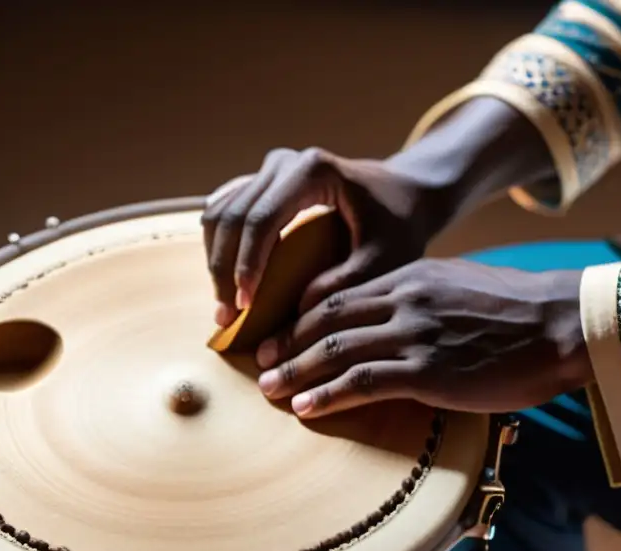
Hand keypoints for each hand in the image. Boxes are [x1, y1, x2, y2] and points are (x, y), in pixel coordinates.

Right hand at [202, 147, 455, 325]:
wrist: (405, 193)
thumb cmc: (399, 225)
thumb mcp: (384, 259)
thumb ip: (345, 282)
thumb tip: (296, 310)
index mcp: (312, 171)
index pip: (263, 219)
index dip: (247, 265)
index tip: (245, 308)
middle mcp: (283, 162)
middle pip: (233, 216)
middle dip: (224, 270)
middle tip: (226, 317)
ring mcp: (268, 170)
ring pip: (219, 213)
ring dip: (216, 261)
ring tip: (225, 307)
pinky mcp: (261, 182)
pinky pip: (223, 212)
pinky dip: (219, 249)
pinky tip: (228, 284)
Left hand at [253, 258, 591, 415]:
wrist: (565, 323)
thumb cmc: (519, 310)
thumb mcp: (461, 287)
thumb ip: (420, 298)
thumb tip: (393, 318)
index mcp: (410, 276)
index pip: (337, 293)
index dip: (300, 316)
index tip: (280, 334)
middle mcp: (405, 300)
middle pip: (326, 319)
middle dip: (287, 343)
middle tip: (260, 363)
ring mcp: (415, 334)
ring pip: (336, 349)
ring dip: (296, 371)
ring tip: (269, 390)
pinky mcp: (430, 370)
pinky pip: (364, 381)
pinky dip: (328, 395)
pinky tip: (306, 406)